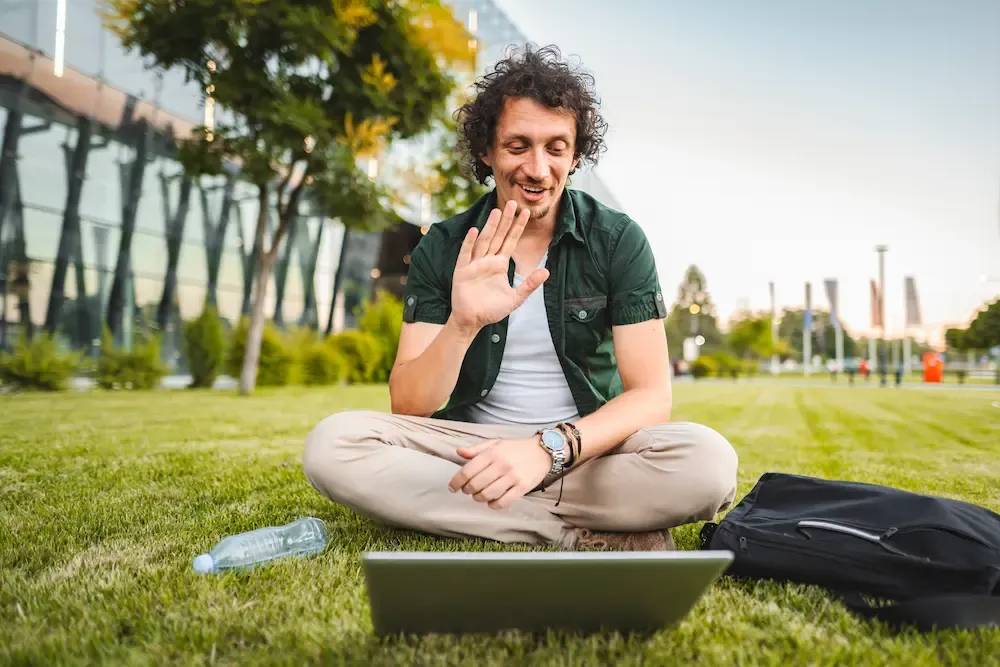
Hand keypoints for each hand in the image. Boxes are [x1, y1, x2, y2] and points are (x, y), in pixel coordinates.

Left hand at [448, 437, 552, 509]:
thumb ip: (476, 449)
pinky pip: (503, 502)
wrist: (543, 451)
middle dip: (467, 490)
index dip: (457, 481)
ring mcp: (513, 477)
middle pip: (476, 484)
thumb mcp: (495, 443)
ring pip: (488, 494)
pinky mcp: (523, 487)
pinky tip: (492, 502)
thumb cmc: (516, 448)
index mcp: (492, 453)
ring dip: (479, 498)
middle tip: (467, 491)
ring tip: (478, 496)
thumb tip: (458, 452)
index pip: (468, 470)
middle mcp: (502, 465)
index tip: (452, 487)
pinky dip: (493, 505)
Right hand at [450, 200, 548, 330]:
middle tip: (512, 203)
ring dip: (490, 226)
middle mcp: (487, 260)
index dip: (518, 227)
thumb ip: (529, 285)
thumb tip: (547, 271)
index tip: (526, 212)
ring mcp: (474, 264)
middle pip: (498, 236)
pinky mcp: (462, 271)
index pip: (510, 241)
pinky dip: (470, 243)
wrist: (472, 321)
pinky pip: (466, 254)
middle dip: (505, 220)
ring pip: (484, 241)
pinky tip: (475, 231)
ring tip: (496, 212)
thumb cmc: (492, 310)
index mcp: (500, 264)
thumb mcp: (515, 298)